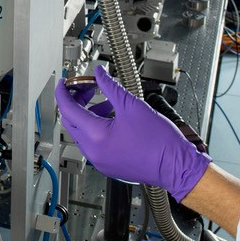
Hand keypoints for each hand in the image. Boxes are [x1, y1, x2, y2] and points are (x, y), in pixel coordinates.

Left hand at [55, 65, 210, 201]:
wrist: (176, 166)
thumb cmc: (159, 142)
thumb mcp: (132, 105)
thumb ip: (110, 87)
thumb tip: (100, 74)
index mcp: (96, 136)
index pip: (68, 110)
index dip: (64, 93)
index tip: (63, 83)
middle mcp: (94, 152)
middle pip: (72, 122)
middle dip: (75, 102)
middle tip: (85, 88)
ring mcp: (100, 161)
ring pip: (82, 134)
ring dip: (88, 115)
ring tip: (104, 101)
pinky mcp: (109, 165)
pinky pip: (94, 144)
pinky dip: (96, 129)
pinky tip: (111, 118)